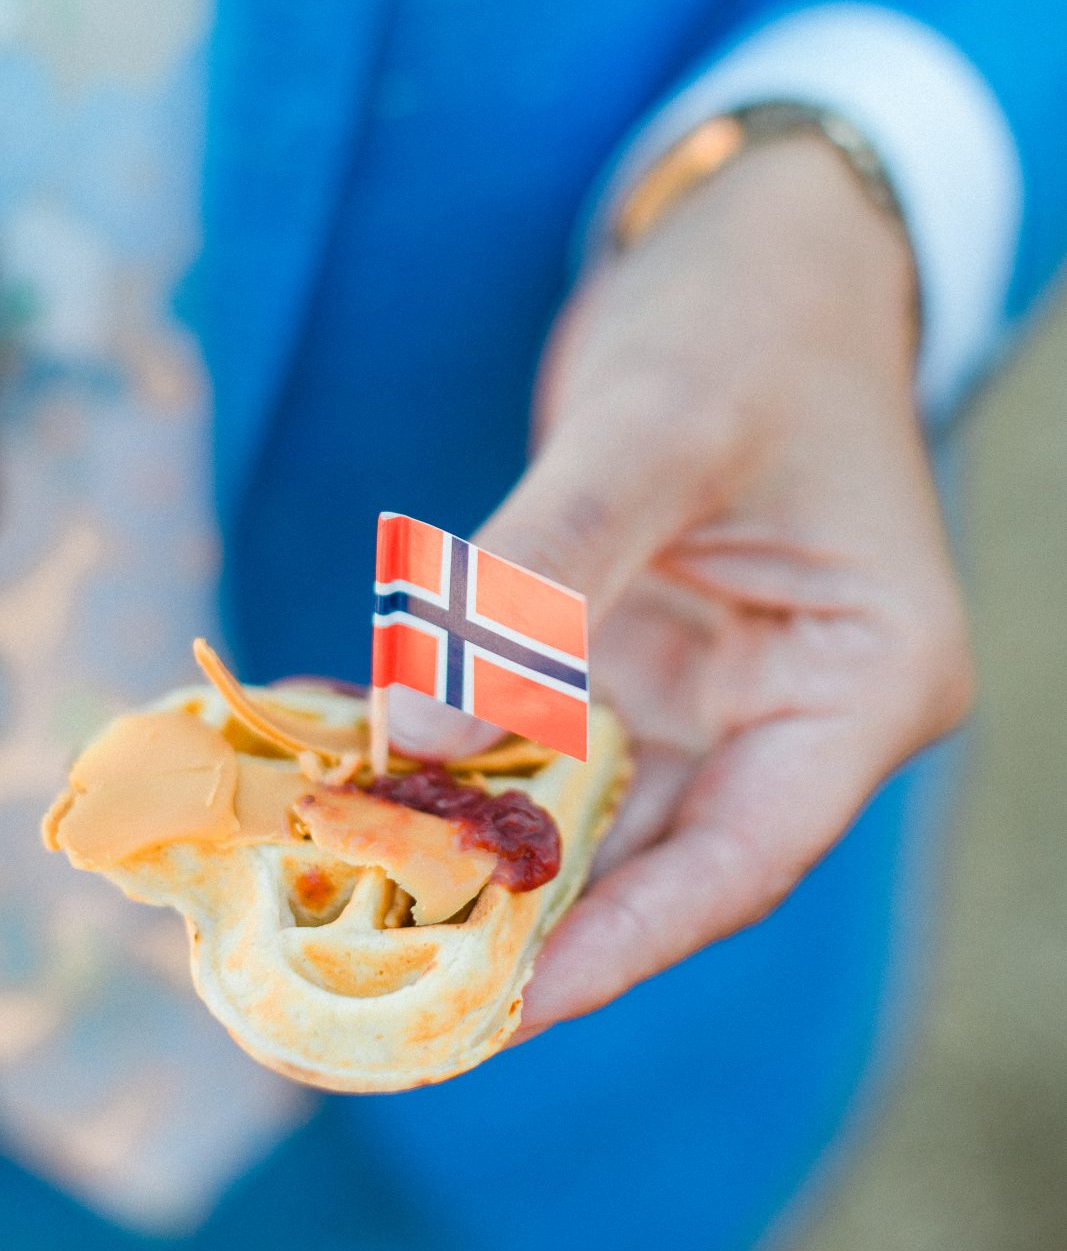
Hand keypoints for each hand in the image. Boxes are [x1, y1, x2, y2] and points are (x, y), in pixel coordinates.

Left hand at [389, 134, 973, 1039]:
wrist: (754, 245)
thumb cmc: (751, 322)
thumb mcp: (654, 433)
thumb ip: (545, 577)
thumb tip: (422, 737)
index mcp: (867, 680)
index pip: (747, 853)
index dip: (624, 938)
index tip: (503, 1004)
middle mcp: (795, 708)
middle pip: (661, 854)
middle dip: (531, 915)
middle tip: (393, 981)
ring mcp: (713, 689)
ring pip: (595, 810)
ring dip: (480, 849)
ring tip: (358, 905)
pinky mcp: (639, 658)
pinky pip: (548, 736)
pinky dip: (461, 759)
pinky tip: (358, 774)